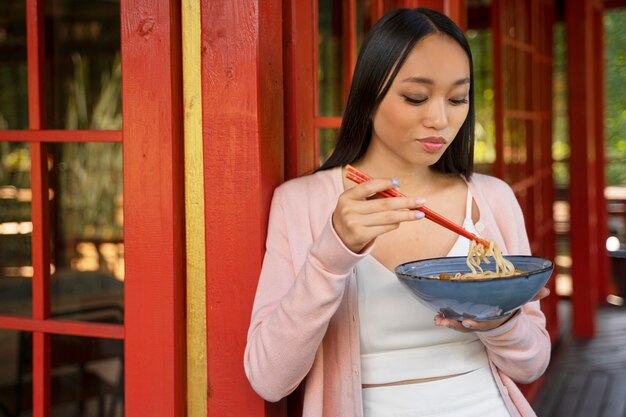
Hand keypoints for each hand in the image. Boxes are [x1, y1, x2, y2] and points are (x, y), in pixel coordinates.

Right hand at [332, 178, 425, 252]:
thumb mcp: (356, 202)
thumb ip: (373, 196)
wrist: (338, 237)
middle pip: (383, 204)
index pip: (368, 186)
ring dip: (406, 215)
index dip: (384, 183)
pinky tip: (401, 221)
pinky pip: (384, 228)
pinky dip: (395, 224)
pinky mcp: (361, 236)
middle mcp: (349, 210)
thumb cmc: (353, 215)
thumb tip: (399, 191)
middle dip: (405, 202)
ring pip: (387, 217)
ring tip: (419, 213)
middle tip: (421, 201)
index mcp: (347, 196)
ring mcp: (355, 224)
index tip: (397, 183)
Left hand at [434, 287, 550, 331]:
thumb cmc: (509, 307)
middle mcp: (480, 322)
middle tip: (443, 320)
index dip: (476, 323)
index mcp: (493, 319)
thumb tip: (548, 291)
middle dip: (456, 324)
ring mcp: (470, 322)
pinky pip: (453, 321)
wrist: (503, 322)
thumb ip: (531, 296)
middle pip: (467, 326)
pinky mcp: (462, 318)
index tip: (467, 322)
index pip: (484, 323)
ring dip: (447, 322)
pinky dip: (444, 319)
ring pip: (457, 325)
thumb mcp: (519, 302)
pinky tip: (436, 317)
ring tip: (437, 320)